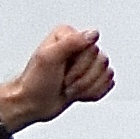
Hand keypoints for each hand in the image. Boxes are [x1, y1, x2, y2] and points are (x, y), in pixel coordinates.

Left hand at [0, 25, 114, 130]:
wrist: (32, 104)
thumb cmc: (34, 83)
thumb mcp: (48, 58)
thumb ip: (71, 42)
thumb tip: (93, 34)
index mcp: (69, 35)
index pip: (92, 48)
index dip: (79, 66)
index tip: (62, 71)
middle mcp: (80, 45)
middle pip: (101, 62)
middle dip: (81, 79)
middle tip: (64, 81)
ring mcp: (87, 62)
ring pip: (106, 73)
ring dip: (85, 87)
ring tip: (68, 87)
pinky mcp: (92, 76)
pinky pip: (108, 83)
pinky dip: (93, 93)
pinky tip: (78, 93)